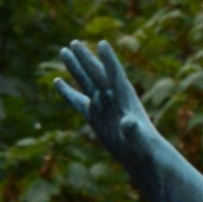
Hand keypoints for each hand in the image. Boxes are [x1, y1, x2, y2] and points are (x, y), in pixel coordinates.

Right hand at [57, 39, 153, 160]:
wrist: (143, 158)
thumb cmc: (146, 150)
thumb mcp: (139, 141)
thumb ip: (133, 131)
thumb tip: (128, 122)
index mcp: (126, 100)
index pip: (116, 76)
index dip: (110, 61)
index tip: (102, 44)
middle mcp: (113, 98)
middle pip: (97, 74)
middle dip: (86, 59)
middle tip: (74, 43)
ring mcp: (102, 106)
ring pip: (86, 82)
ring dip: (76, 67)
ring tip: (63, 50)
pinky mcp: (94, 117)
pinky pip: (77, 101)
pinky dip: (67, 91)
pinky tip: (57, 81)